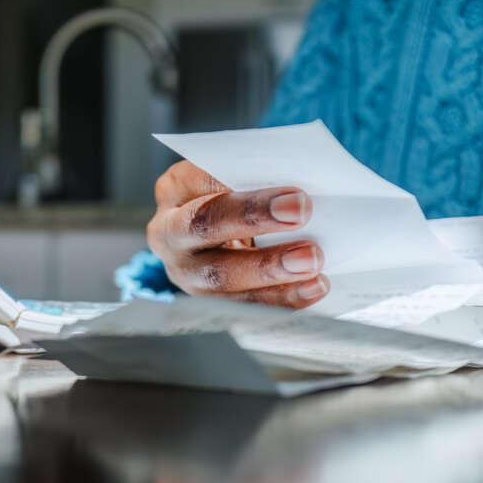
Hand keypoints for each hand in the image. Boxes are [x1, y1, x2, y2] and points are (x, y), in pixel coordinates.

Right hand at [147, 160, 328, 307]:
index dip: (246, 188)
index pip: (205, 181)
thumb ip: (258, 176)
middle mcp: (170, 232)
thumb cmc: (237, 197)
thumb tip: (299, 188)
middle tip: (301, 215)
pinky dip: (282, 298)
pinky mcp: (207, 301)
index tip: (294, 195)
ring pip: (220, 276)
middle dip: (254, 220)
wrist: (225, 232)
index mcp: (175, 188)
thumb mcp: (237, 177)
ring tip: (313, 262)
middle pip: (204, 226)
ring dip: (271, 270)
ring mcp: (184, 271)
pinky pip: (243, 305)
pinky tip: (313, 287)